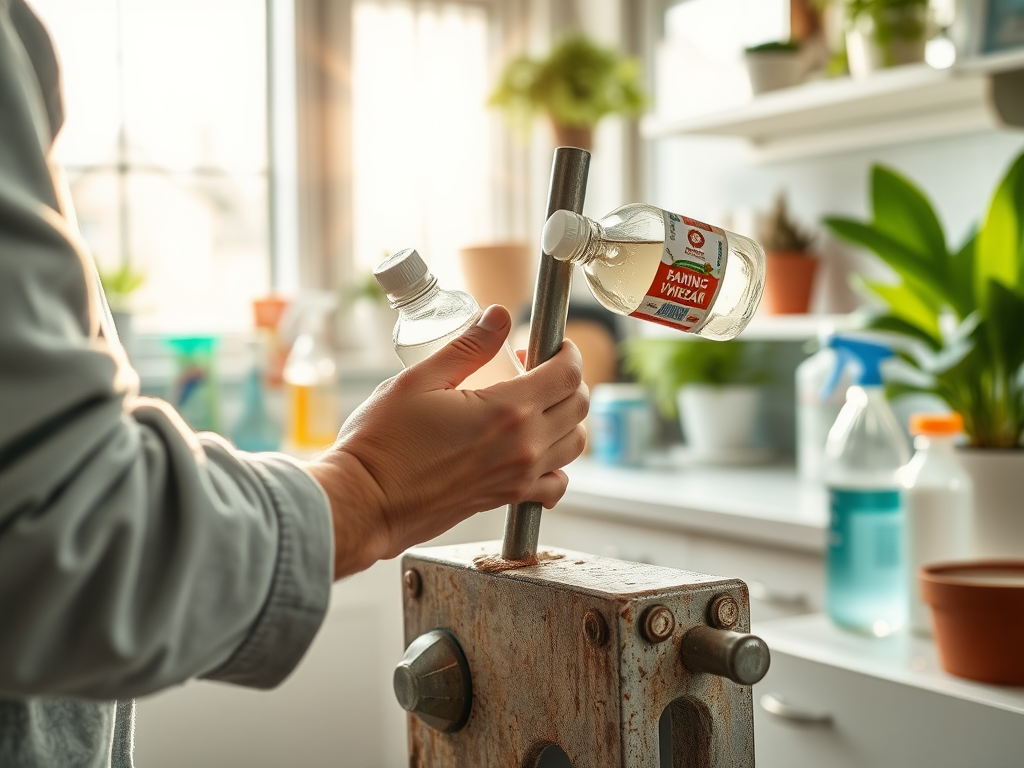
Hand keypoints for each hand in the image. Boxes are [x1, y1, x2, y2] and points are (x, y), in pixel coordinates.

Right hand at [306, 305, 588, 578]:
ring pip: (574, 443)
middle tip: (536, 368)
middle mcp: (523, 446)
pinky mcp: (506, 499)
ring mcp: (518, 476)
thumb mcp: (419, 380)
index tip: (554, 344)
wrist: (366, 503)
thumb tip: (498, 317)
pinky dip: (556, 466)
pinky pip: (555, 484)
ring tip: (535, 405)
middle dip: (567, 379)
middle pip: (578, 406)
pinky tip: (532, 451)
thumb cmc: (382, 443)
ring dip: (565, 418)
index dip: (567, 352)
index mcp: (506, 410)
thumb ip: (467, 347)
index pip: (567, 374)